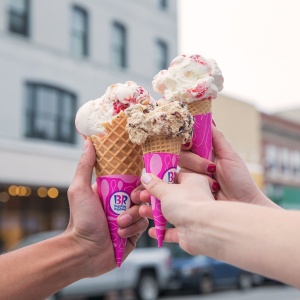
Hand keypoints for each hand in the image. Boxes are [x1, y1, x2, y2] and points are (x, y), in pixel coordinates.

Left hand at [66, 139, 147, 276]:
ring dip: (133, 217)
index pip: (131, 179)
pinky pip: (143, 225)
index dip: (137, 181)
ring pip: (144, 210)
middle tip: (131, 203)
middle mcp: (122, 203)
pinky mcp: (134, 233)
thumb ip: (85, 166)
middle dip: (138, 200)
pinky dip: (133, 229)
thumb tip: (88, 142)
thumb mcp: (80, 190)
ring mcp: (129, 218)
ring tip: (119, 224)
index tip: (138, 183)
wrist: (84, 252)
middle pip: (141, 194)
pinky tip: (121, 234)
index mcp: (112, 191)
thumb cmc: (81, 220)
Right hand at [138, 172, 213, 254]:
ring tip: (142, 212)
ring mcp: (191, 215)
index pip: (175, 177)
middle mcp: (193, 197)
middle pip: (170, 197)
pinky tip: (152, 231)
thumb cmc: (187, 203)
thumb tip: (146, 176)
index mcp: (192, 181)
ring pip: (170, 213)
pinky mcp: (188, 232)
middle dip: (154, 198)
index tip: (147, 182)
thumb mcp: (166, 190)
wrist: (203, 229)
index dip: (160, 180)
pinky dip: (162, 231)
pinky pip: (173, 231)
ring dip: (155, 214)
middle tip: (141, 198)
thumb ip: (154, 185)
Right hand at [180, 125, 277, 206]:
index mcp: (206, 151)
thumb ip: (218, 138)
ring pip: (180, 164)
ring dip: (196, 172)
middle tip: (211, 168)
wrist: (241, 205)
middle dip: (196, 160)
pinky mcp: (186, 188)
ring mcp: (190, 175)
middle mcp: (195, 162)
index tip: (190, 141)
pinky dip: (187, 182)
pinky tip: (198, 186)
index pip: (190, 139)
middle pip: (182, 152)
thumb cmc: (240, 181)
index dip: (187, 137)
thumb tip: (209, 118)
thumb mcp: (231, 156)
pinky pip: (177, 180)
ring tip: (213, 183)